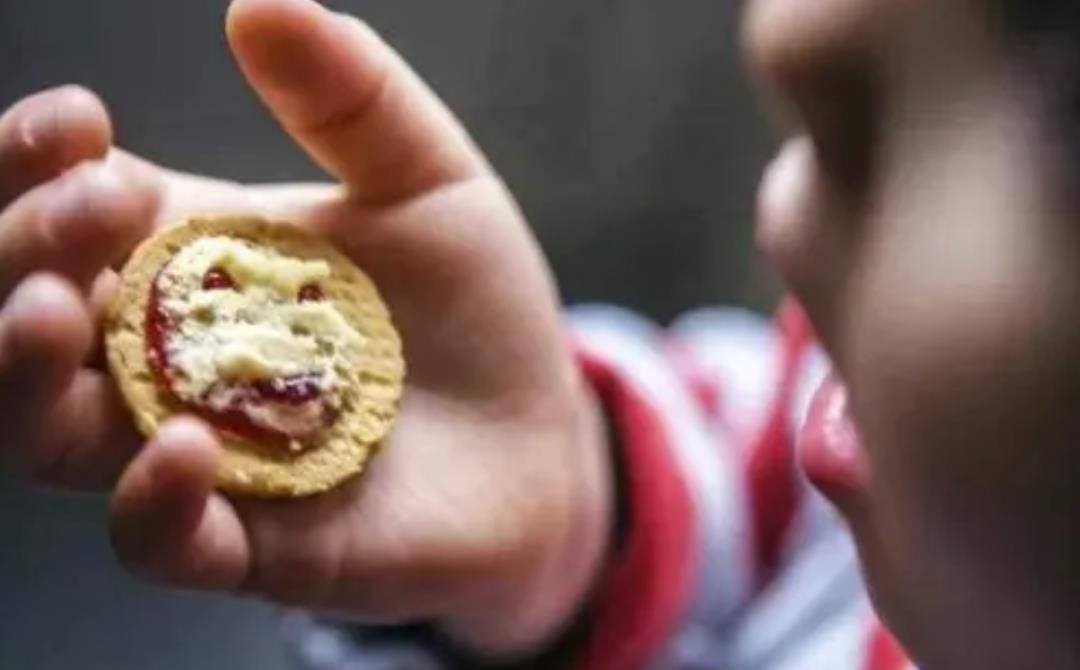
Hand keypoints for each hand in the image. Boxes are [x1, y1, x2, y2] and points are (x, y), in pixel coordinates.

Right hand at [0, 0, 611, 656]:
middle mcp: (175, 357)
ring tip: (47, 316)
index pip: (71, 210)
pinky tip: (181, 448)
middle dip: (24, 253)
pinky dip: (150, 503)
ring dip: (27, 377)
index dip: (41, 165)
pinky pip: (163, 541)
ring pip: (56, 432)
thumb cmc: (476, 310)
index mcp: (199, 261)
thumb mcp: (431, 184)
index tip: (79, 122)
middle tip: (83, 208)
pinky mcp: (256, 543)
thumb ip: (353, 100)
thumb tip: (261, 4)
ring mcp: (204, 453)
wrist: (539, 435)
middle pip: (35, 316)